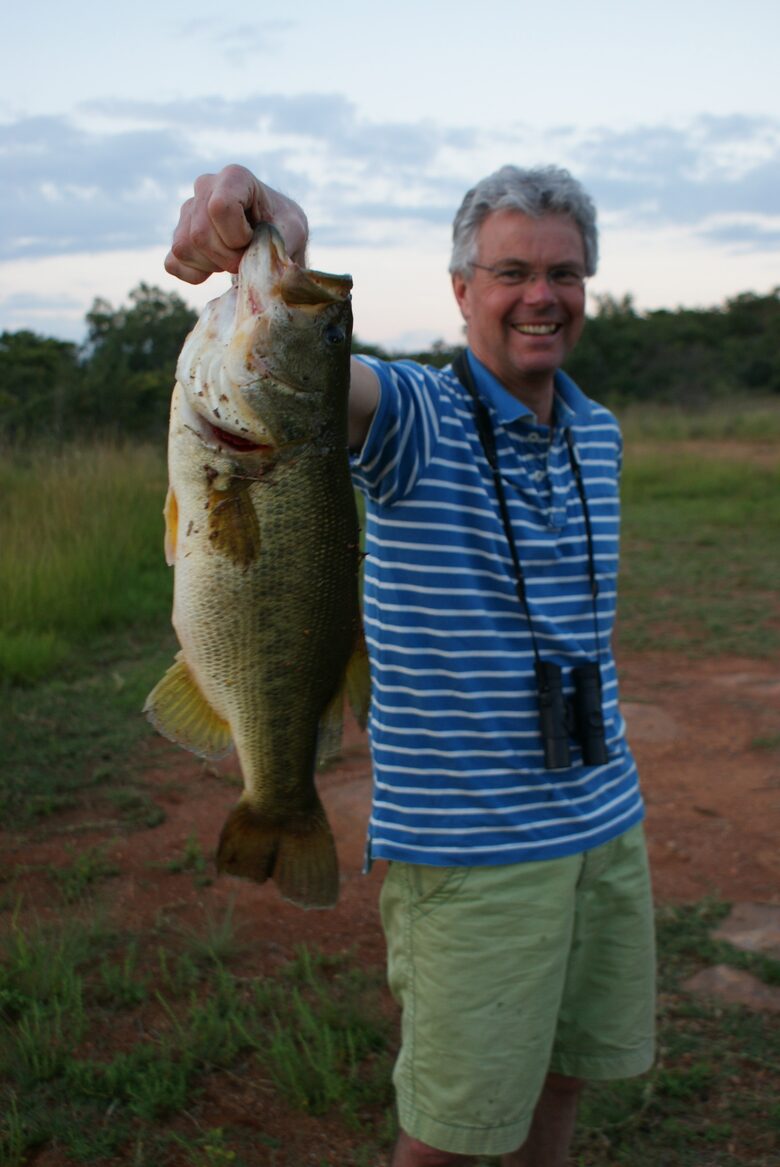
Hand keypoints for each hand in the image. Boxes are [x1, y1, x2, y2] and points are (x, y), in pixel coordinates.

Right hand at [164, 164, 308, 283]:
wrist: (274, 236)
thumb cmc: (284, 229)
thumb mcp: (292, 233)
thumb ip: (277, 245)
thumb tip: (255, 272)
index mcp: (234, 177)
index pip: (220, 207)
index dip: (237, 236)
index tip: (253, 239)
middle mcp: (205, 186)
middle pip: (200, 234)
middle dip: (227, 258)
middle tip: (247, 258)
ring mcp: (187, 210)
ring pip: (184, 248)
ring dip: (212, 266)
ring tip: (233, 259)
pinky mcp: (177, 235)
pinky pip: (173, 263)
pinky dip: (195, 275)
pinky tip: (215, 268)